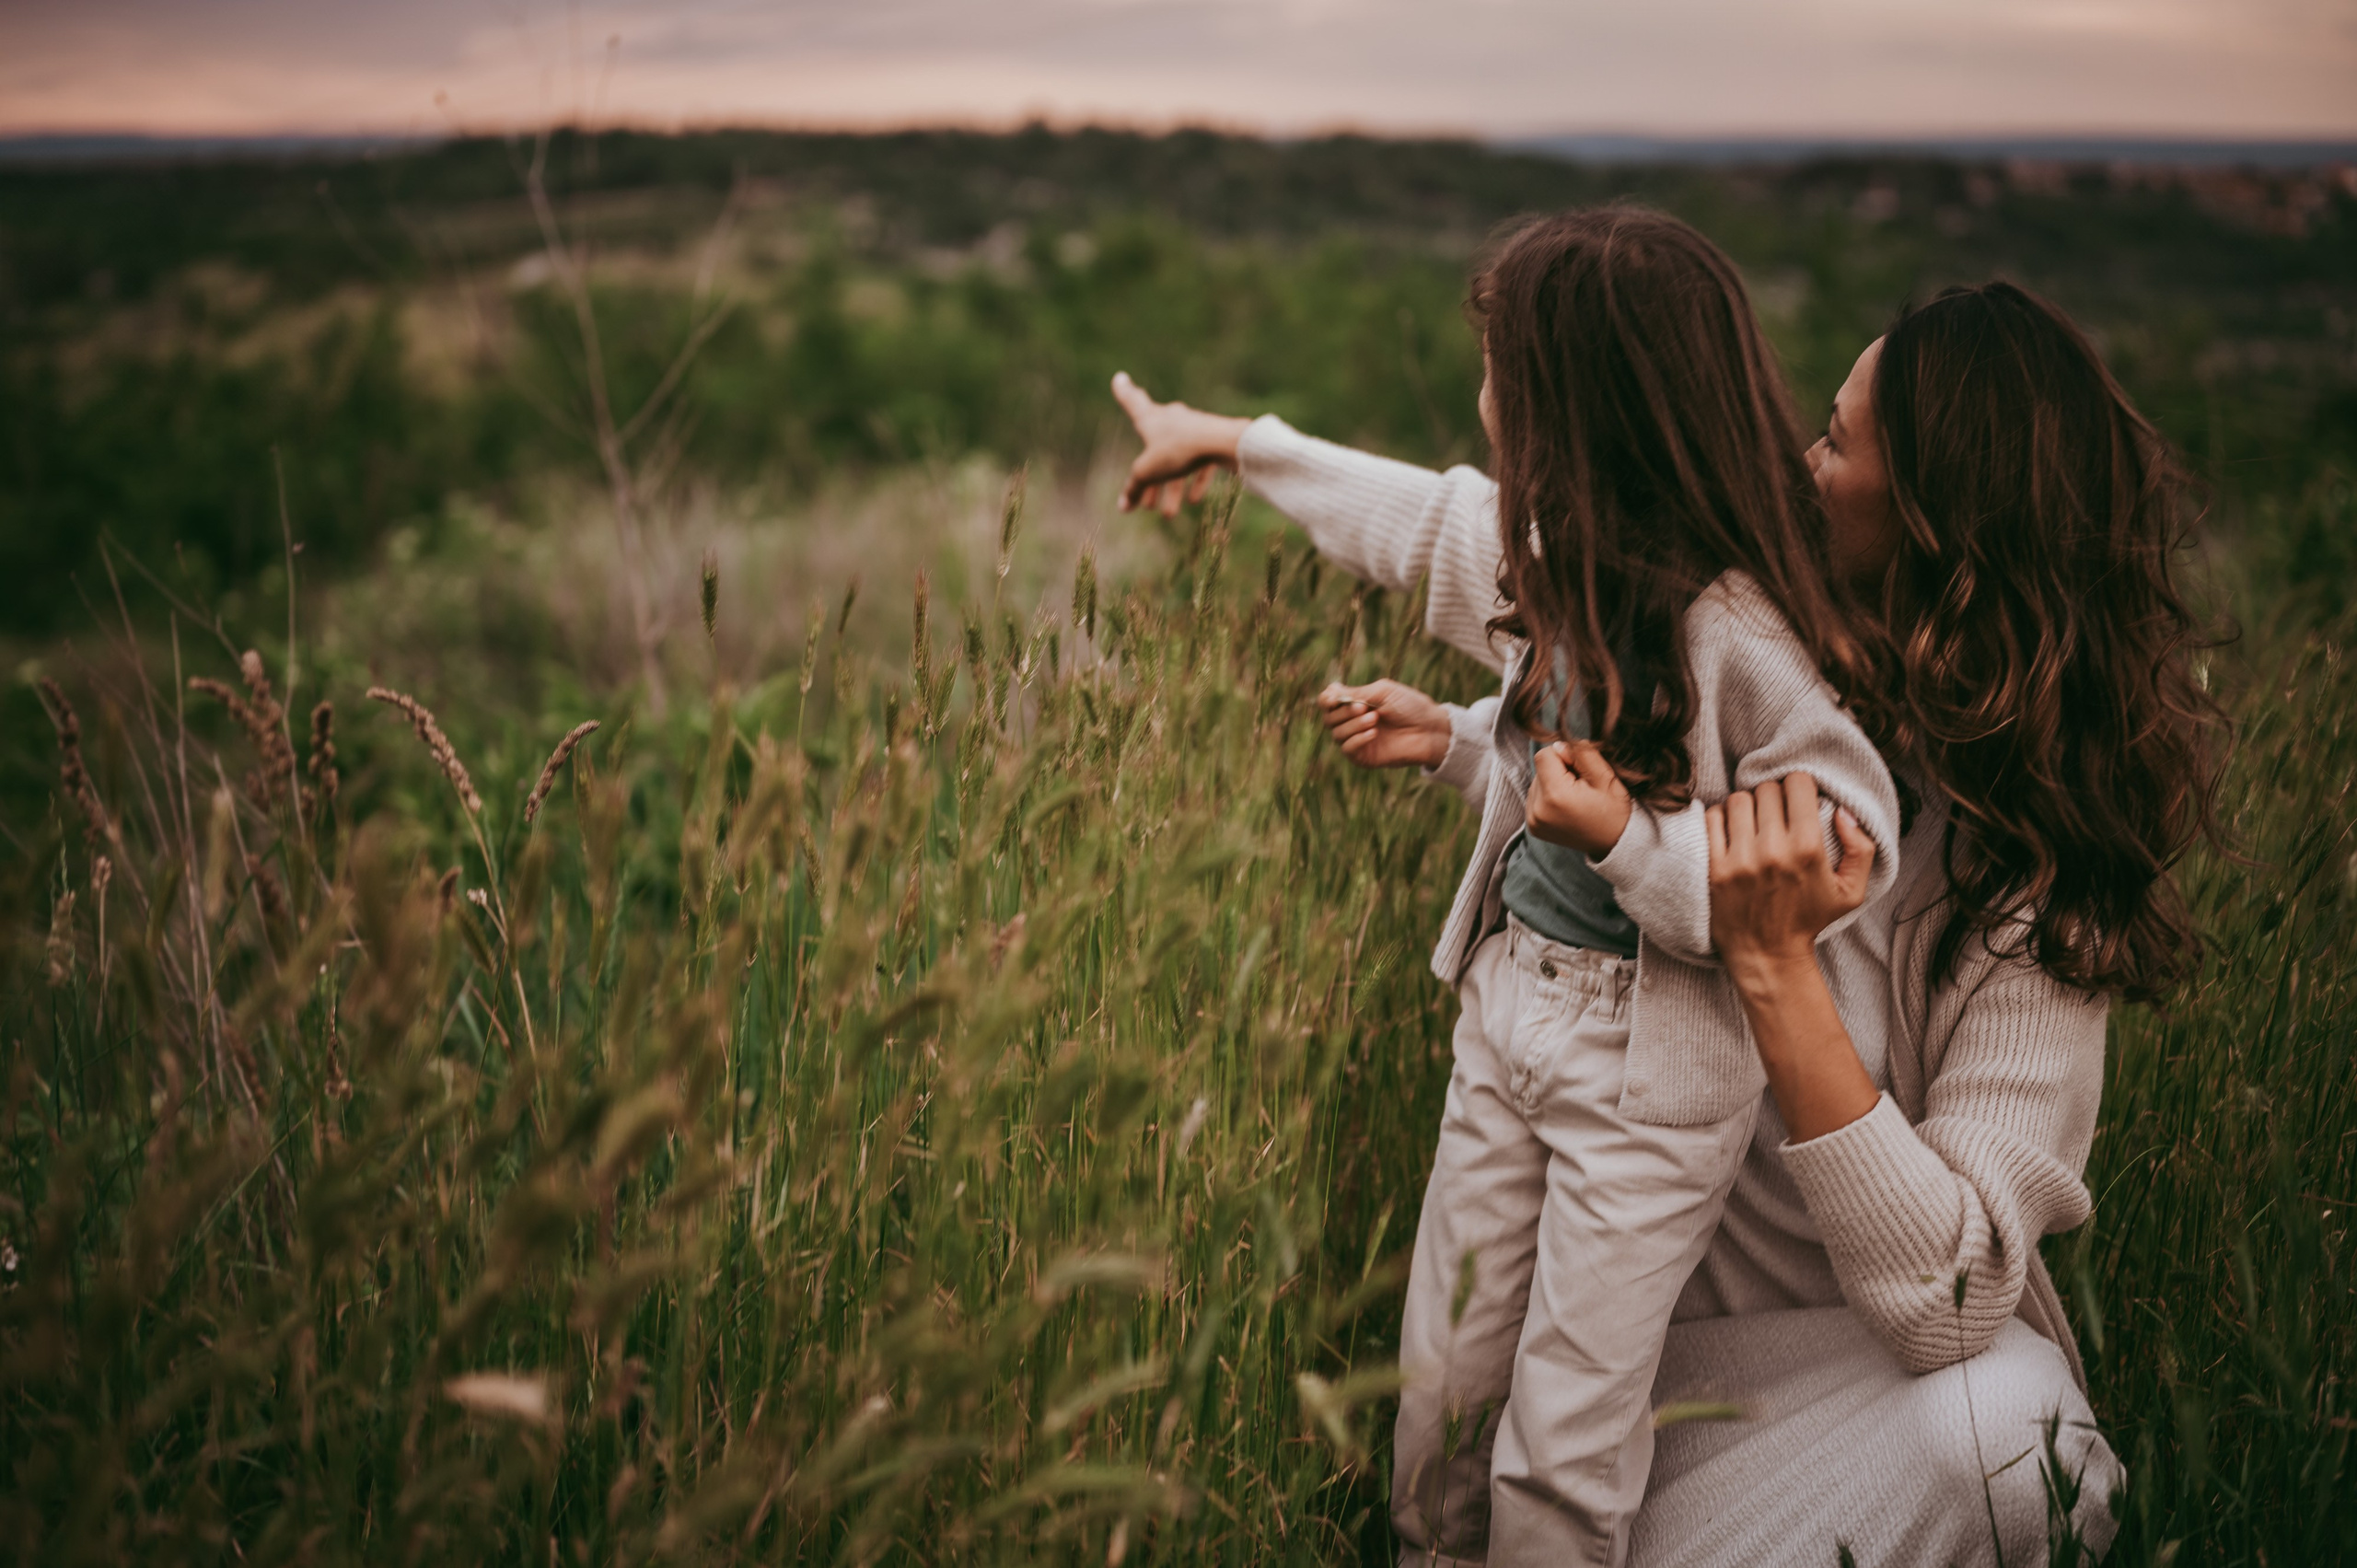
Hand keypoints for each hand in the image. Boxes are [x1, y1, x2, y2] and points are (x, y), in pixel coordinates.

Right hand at [1112, 371, 1251, 514]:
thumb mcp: (1148, 472)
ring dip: (1171, 489)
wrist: (1223, 444)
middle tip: (1145, 504)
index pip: (1132, 401)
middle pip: (1154, 447)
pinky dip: (1195, 481)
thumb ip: (1133, 488)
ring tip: (1168, 516)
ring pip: (1177, 461)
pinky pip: (1200, 463)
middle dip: (1149, 478)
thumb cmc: (1178, 450)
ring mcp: (1194, 428)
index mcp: (1151, 417)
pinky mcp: (1213, 440)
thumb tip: (1123, 507)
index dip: (1124, 392)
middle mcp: (1172, 418)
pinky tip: (1194, 501)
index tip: (1120, 378)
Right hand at [1317, 680, 1451, 769]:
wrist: (1429, 729)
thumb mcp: (1382, 692)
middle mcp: (1352, 722)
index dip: (1326, 700)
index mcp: (1355, 703)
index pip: (1327, 702)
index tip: (1334, 697)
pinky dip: (1357, 739)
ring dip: (1354, 724)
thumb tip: (1329, 693)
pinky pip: (1347, 749)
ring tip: (1375, 719)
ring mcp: (1357, 740)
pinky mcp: (1363, 757)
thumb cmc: (1410, 707)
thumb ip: (1355, 693)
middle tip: (1364, 708)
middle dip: (1343, 712)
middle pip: (1328, 718)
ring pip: (1336, 733)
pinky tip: (1373, 734)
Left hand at [1526, 740, 1631, 856]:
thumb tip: (1558, 746)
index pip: (1543, 755)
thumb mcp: (1605, 777)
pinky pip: (1535, 798)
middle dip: (1558, 771)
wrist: (1614, 843)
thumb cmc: (1613, 810)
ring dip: (1553, 784)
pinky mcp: (1532, 827)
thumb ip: (1582, 755)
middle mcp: (1538, 810)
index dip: (1563, 756)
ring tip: (1574, 799)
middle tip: (1580, 788)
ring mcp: (1533, 821)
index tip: (1579, 770)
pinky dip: (1549, 797)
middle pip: (1539, 769)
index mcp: (1556, 795)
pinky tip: (1566, 808)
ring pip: (1536, 782)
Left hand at [1706, 773, 1875, 978]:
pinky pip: (1711, 818)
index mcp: (1808, 849)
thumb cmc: (1809, 919)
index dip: (1799, 787)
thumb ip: (1861, 848)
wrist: (1767, 954)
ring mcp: (1740, 859)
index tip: (1797, 800)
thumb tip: (1842, 810)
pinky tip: (1732, 833)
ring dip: (1747, 806)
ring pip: (1738, 799)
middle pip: (1767, 789)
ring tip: (1754, 823)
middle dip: (1773, 796)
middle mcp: (1773, 851)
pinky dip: (1721, 819)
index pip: (1797, 783)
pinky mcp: (1714, 868)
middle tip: (1775, 814)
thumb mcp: (1852, 891)